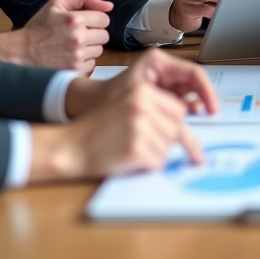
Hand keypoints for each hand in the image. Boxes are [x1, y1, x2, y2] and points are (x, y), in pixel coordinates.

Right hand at [0, 0, 111, 72]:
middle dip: (93, 34)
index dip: (94, 19)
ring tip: (73, 46)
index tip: (83, 22)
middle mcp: (78, 38)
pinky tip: (71, 57)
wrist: (21, 52)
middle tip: (78, 34)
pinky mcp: (75, 70)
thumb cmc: (39, 27)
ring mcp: (77, 56)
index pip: (104, 18)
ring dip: (90, 48)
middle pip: (104, 35)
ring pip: (99, 50)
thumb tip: (109, 6)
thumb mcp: (56, 3)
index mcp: (75, 19)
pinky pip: (92, 64)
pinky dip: (84, 61)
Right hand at [31, 50, 218, 182]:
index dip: (177, 125)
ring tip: (130, 150)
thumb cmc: (98, 130)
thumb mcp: (127, 107)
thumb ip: (154, 110)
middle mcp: (143, 105)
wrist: (70, 147)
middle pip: (177, 129)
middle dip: (166, 141)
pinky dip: (148, 167)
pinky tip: (129, 160)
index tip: (189, 137)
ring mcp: (140, 126)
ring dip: (156, 154)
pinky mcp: (137, 148)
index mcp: (142, 91)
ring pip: (169, 147)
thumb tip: (188, 126)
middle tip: (146, 146)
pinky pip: (158, 163)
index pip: (178, 110)